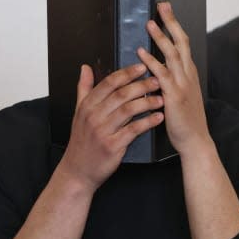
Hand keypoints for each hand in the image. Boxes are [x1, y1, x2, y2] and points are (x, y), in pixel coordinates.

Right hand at [57, 63, 163, 191]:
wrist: (77, 171)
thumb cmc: (82, 141)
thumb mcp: (78, 113)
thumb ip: (83, 88)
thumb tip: (85, 67)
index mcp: (87, 106)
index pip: (108, 83)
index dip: (126, 74)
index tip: (142, 67)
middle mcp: (93, 116)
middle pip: (121, 95)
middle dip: (141, 86)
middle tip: (157, 81)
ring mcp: (102, 131)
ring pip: (128, 110)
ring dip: (147, 103)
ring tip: (161, 99)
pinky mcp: (112, 146)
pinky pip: (133, 130)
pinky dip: (147, 122)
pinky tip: (158, 118)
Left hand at [137, 1, 208, 155]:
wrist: (194, 140)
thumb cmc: (186, 120)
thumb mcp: (183, 95)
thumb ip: (175, 80)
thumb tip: (163, 68)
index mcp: (189, 74)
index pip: (183, 44)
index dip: (175, 26)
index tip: (166, 10)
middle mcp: (188, 75)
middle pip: (181, 42)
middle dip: (171, 23)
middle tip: (162, 6)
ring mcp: (182, 84)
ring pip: (173, 55)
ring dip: (161, 38)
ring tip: (150, 23)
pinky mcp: (174, 96)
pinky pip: (161, 75)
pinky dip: (151, 62)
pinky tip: (142, 52)